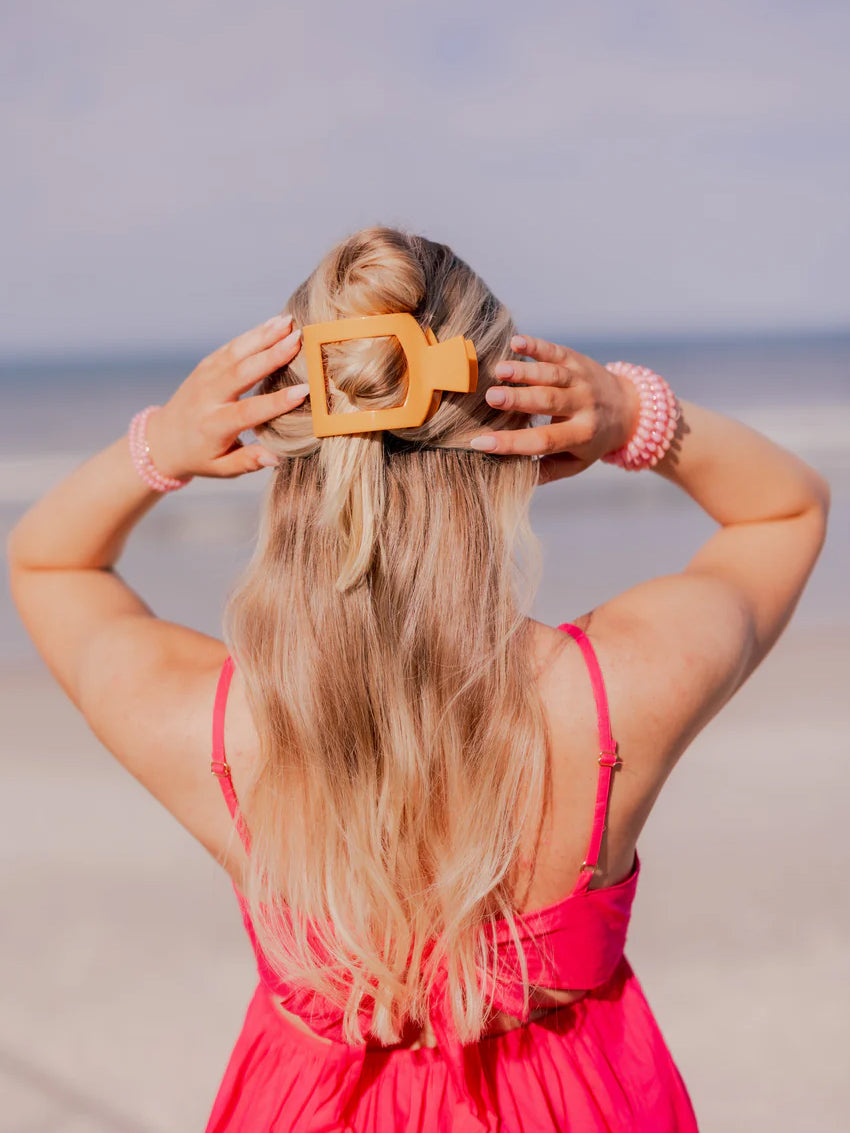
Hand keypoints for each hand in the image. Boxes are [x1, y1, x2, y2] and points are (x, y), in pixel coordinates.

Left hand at [143, 314, 307, 479]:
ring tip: (289, 322)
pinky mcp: (205, 366)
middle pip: (242, 373)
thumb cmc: (198, 457)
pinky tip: (274, 323)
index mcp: (213, 426)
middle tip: (298, 340)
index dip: (277, 402)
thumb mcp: (222, 468)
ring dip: (264, 335)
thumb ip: (248, 462)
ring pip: (236, 353)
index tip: (303, 391)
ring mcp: (204, 377)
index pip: (249, 411)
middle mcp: (207, 398)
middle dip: (272, 355)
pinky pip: (231, 347)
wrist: (162, 439)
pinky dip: (253, 334)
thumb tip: (277, 458)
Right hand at [471, 335, 640, 483]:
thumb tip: (510, 476)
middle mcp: (583, 406)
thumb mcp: (575, 463)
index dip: (511, 443)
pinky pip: (556, 352)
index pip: (543, 441)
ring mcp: (581, 380)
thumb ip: (547, 472)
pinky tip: (516, 343)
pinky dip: (537, 346)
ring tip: (499, 371)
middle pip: (548, 402)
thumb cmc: (592, 440)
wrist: (628, 408)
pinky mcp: (577, 360)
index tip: (480, 442)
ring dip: (524, 371)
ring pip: (551, 375)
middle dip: (518, 399)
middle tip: (490, 398)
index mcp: (581, 435)